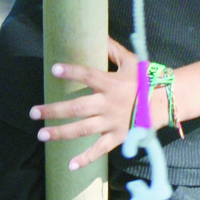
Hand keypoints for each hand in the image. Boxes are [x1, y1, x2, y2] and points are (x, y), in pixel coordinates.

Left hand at [30, 38, 162, 169]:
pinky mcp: (118, 137)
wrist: (166, 102)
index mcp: (112, 84)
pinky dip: (86, 158)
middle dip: (54, 110)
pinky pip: (100, 149)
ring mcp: (112, 122)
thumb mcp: (131, 61)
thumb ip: (113, 50)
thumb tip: (99, 35)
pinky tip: (71, 165)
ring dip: (61, 132)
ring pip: (83, 129)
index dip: (72, 72)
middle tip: (33, 112)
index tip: (54, 69)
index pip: (89, 76)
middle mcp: (109, 104)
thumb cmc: (147, 79)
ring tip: (41, 134)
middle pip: (77, 108)